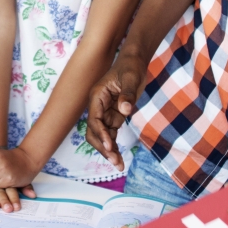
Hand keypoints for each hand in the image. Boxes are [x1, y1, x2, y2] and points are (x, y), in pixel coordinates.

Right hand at [85, 53, 147, 170]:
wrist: (134, 63)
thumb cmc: (130, 67)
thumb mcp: (131, 78)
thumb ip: (127, 94)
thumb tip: (126, 110)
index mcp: (97, 97)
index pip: (94, 120)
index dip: (101, 134)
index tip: (111, 146)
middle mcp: (97, 107)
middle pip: (93, 132)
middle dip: (103, 148)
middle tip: (116, 161)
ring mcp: (104, 113)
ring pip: (101, 137)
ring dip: (108, 151)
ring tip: (119, 165)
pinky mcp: (113, 117)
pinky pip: (111, 135)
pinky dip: (114, 146)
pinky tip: (120, 158)